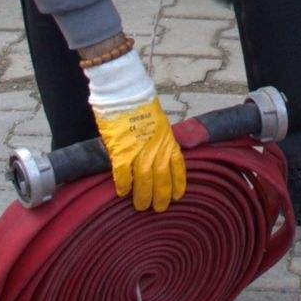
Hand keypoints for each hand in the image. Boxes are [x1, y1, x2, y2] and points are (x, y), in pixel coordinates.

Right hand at [84, 50, 186, 211]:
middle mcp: (157, 148)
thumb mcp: (159, 122)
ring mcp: (140, 151)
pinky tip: (122, 192)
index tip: (177, 196)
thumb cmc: (141, 104)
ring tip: (140, 206)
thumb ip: (160, 140)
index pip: (178, 168)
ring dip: (142, 196)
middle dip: (161, 196)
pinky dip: (123, 184)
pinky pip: (123, 174)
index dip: (178, 184)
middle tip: (157, 208)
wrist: (126, 92)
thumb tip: (157, 153)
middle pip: (162, 179)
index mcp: (168, 140)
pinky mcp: (121, 151)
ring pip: (144, 181)